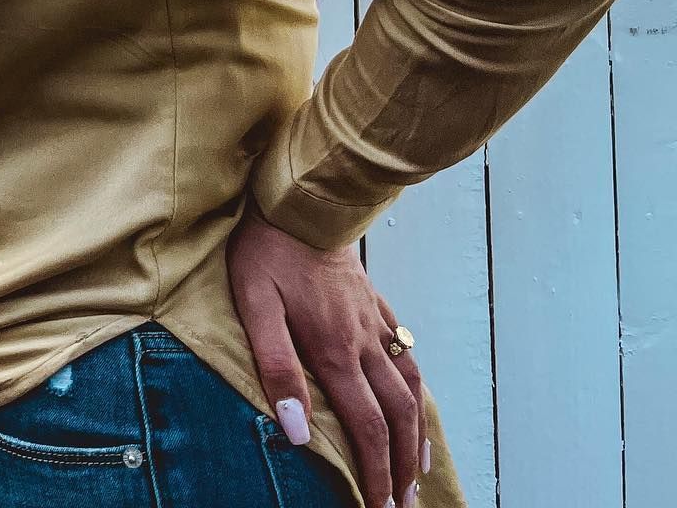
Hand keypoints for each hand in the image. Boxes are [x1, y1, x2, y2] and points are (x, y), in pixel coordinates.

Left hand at [226, 201, 426, 507]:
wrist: (299, 199)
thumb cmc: (267, 251)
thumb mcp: (256, 307)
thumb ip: (276, 368)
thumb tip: (298, 432)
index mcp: (335, 350)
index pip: (366, 428)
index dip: (375, 474)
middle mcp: (364, 341)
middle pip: (396, 416)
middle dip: (403, 466)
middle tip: (405, 504)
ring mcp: (374, 320)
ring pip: (410, 386)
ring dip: (417, 433)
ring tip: (420, 468)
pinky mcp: (373, 300)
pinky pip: (406, 351)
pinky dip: (417, 385)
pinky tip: (415, 396)